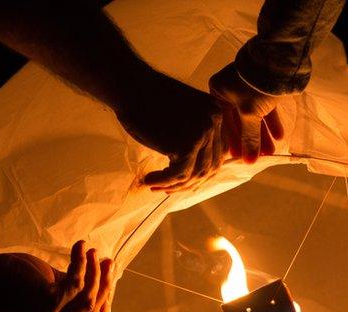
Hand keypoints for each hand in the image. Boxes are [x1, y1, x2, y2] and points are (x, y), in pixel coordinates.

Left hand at [0, 240, 113, 311]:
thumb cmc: (9, 278)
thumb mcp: (45, 284)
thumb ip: (68, 285)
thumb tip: (98, 271)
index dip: (102, 305)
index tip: (108, 282)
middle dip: (104, 286)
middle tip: (109, 263)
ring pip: (88, 299)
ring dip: (95, 274)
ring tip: (94, 252)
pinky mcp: (47, 302)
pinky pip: (76, 283)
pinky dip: (82, 263)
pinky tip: (81, 248)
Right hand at [117, 67, 225, 192]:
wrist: (130, 86)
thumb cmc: (148, 101)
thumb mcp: (182, 117)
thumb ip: (194, 135)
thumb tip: (195, 172)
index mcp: (216, 114)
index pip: (217, 154)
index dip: (200, 172)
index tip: (181, 181)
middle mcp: (214, 122)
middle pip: (209, 166)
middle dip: (188, 184)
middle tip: (167, 189)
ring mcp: (202, 133)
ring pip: (194, 174)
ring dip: (173, 186)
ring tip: (155, 186)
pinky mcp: (186, 145)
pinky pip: (178, 175)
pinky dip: (162, 182)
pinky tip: (148, 180)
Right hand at [209, 63, 283, 162]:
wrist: (278, 61)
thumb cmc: (255, 86)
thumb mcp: (249, 114)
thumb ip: (249, 138)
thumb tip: (248, 161)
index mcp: (219, 91)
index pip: (224, 122)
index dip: (233, 141)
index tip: (239, 156)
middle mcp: (231, 89)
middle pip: (240, 121)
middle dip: (251, 140)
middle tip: (258, 158)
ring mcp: (248, 88)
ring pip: (255, 116)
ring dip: (263, 134)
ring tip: (271, 151)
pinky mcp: (264, 88)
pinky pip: (265, 109)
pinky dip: (271, 122)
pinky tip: (279, 136)